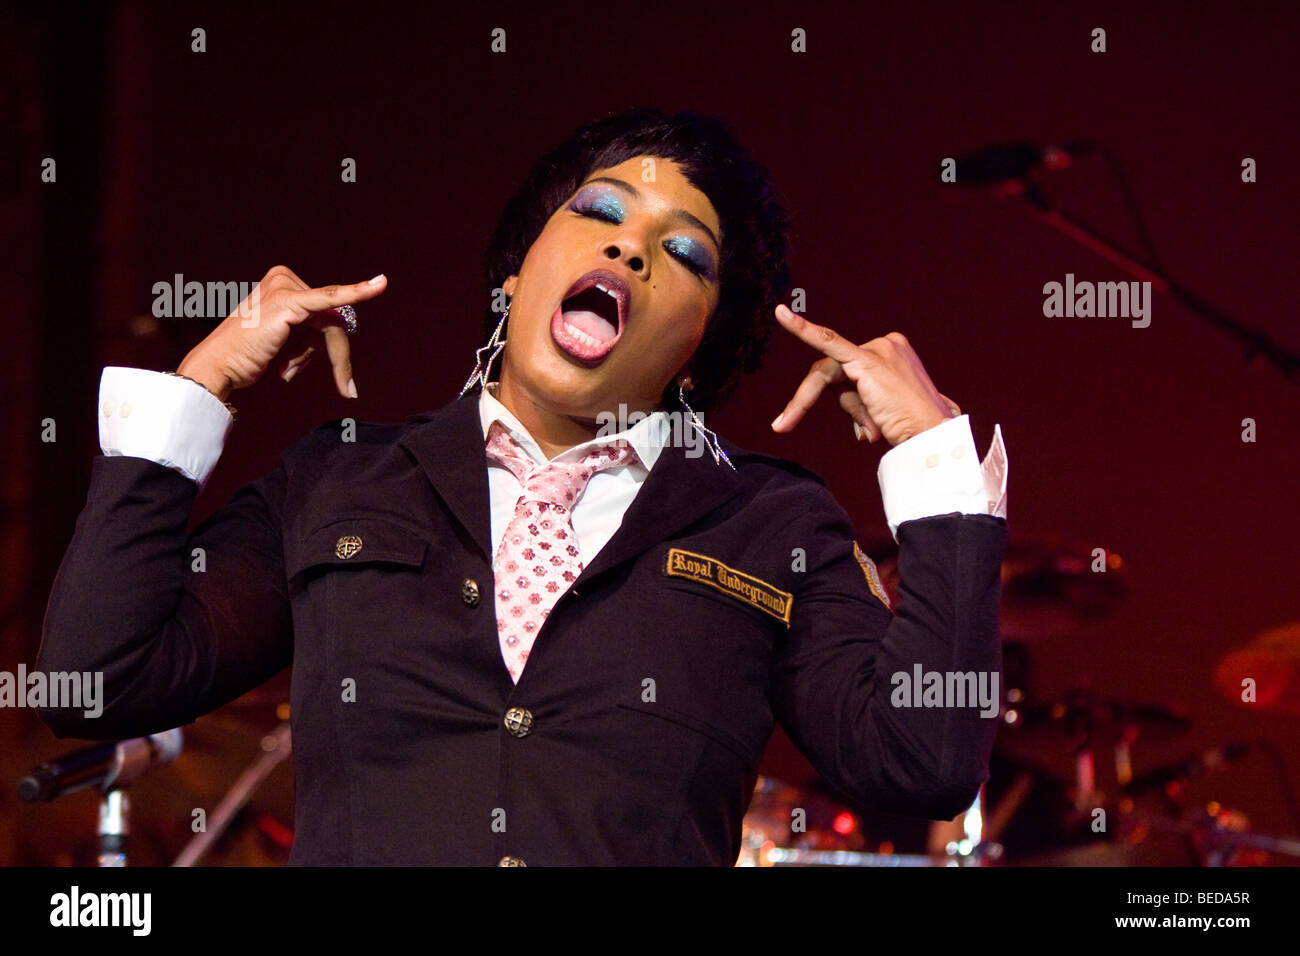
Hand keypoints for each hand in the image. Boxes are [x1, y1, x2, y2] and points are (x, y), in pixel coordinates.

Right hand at [175, 265, 386, 401]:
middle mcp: (284, 278)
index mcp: (281, 281)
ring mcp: (287, 288)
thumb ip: (306, 329)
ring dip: (314, 357)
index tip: (339, 380)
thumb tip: (336, 337)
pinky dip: (359, 291)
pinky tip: (379, 284)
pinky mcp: (292, 302)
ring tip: (285, 369)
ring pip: (331, 326)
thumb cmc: (246, 355)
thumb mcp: (280, 337)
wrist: (219, 366)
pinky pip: (333, 298)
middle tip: (341, 387)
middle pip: (330, 319)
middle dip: (328, 356)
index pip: (321, 315)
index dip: (324, 348)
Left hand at [769, 304, 960, 445]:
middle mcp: (886, 344)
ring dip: (851, 409)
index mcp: (892, 352)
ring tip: (874, 430)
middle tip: (804, 428)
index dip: (853, 405)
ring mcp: (876, 349)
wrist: (933, 435)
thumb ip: (863, 407)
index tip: (864, 430)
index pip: (850, 375)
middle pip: (836, 374)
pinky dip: (801, 328)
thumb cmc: (916, 426)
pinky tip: (781, 315)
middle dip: (846, 406)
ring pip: (831, 377)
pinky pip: (826, 341)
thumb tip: (859, 426)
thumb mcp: (884, 411)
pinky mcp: (864, 360)